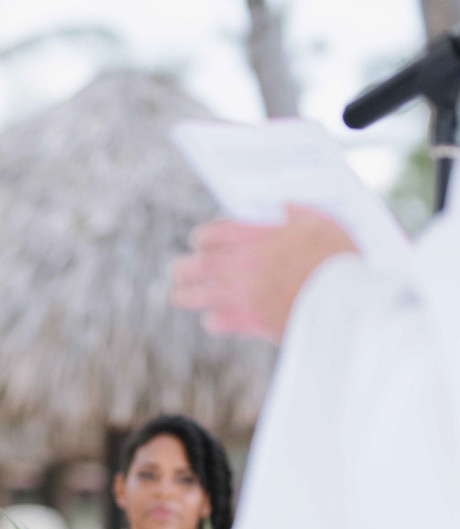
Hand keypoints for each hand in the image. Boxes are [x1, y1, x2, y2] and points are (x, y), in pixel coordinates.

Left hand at [171, 204, 357, 341]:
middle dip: (184, 268)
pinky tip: (218, 319)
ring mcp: (239, 295)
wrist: (347, 303)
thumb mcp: (323, 225)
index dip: (203, 238)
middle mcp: (239, 265)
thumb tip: (286, 206)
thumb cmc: (339, 260)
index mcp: (254, 238)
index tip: (201, 243)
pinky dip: (214, 321)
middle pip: (192, 265)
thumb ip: (299, 213)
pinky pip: (214, 322)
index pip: (210, 234)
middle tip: (183, 271)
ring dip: (186, 295)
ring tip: (182, 296)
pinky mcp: (248, 322)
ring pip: (192, 296)